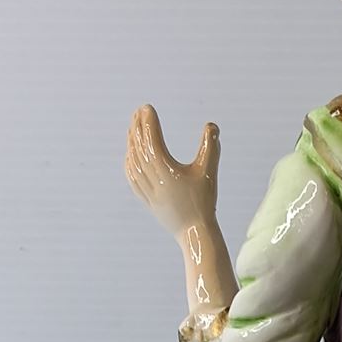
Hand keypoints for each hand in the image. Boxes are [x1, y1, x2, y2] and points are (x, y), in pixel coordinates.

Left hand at [125, 105, 220, 241]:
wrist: (195, 233)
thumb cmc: (205, 202)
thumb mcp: (209, 172)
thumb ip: (210, 146)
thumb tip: (211, 125)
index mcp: (167, 170)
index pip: (152, 140)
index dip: (149, 122)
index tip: (147, 107)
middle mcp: (154, 179)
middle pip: (140, 148)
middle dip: (138, 128)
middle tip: (138, 112)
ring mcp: (148, 191)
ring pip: (134, 162)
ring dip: (132, 143)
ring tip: (133, 128)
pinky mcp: (147, 201)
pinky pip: (132, 178)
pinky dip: (129, 163)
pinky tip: (129, 155)